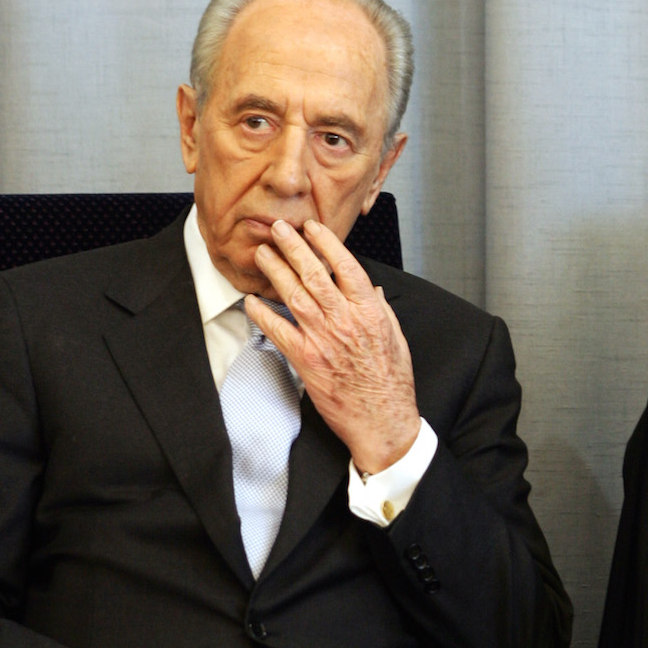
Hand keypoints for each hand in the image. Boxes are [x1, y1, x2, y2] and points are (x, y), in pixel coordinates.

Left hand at [248, 218, 420, 473]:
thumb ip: (381, 310)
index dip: (326, 243)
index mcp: (369, 311)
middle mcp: (345, 320)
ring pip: (294, 296)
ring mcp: (323, 339)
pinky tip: (252, 300)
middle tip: (278, 229)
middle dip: (293, 247)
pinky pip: (278, 331)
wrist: (382, 419)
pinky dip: (262, 314)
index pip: (345, 266)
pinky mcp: (306, 360)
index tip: (312, 228)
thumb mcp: (396, 338)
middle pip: (314, 274)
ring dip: (275, 271)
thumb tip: (372, 289)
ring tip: (262, 253)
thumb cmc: (392, 381)